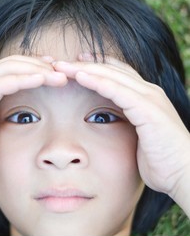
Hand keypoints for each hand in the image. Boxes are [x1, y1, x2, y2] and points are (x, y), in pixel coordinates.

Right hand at [0, 55, 66, 180]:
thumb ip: (4, 122)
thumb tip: (24, 129)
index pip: (16, 70)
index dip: (39, 70)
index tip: (61, 76)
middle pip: (16, 63)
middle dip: (43, 65)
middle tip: (68, 71)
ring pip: (11, 68)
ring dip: (38, 69)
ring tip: (61, 75)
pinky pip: (1, 82)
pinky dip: (23, 79)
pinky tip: (42, 79)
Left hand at [53, 54, 189, 198]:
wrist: (185, 173)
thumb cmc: (161, 160)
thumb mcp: (140, 137)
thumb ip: (127, 125)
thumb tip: (110, 127)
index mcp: (146, 97)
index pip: (117, 74)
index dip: (95, 67)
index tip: (74, 64)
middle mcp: (148, 92)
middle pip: (110, 70)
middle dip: (83, 64)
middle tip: (59, 61)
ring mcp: (149, 98)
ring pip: (110, 75)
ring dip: (84, 69)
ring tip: (61, 65)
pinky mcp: (147, 108)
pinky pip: (116, 89)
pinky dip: (97, 81)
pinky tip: (79, 76)